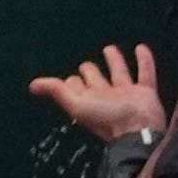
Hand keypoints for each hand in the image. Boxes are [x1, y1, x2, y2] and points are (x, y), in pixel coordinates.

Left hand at [29, 41, 167, 139]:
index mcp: (90, 100)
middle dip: (91, 71)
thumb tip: (32, 85)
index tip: (68, 79)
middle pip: (96, 79)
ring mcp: (127, 94)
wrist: (138, 130)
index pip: (77, 85)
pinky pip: (145, 72)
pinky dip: (144, 60)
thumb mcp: (76, 104)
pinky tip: (141, 47)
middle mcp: (107, 96)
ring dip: (115, 61)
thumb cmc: (106, 118)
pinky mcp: (146, 92)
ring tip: (110, 49)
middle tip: (87, 64)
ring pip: (119, 73)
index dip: (72, 80)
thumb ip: (57, 91)